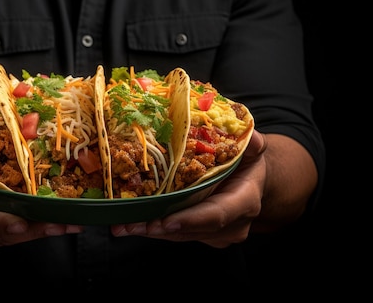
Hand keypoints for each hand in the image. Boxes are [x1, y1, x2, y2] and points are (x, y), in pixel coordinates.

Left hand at [110, 130, 267, 246]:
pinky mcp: (201, 235)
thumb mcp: (251, 149)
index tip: (167, 221)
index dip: (191, 219)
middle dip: (158, 228)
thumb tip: (250, 136)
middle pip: (190, 229)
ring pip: (179, 235)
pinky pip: (175, 234)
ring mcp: (216, 234)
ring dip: (149, 231)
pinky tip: (129, 224)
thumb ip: (250, 143)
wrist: (252, 182)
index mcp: (244, 201)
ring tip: (121, 225)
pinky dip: (152, 228)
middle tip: (129, 224)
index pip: (217, 214)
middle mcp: (231, 224)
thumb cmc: (247, 162)